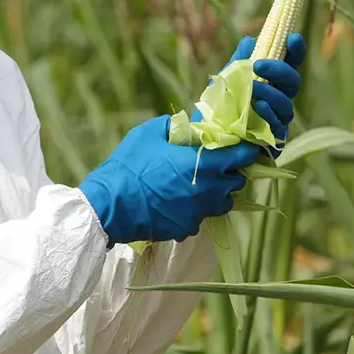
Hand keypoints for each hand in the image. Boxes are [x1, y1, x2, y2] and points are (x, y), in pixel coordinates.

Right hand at [79, 115, 261, 244]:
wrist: (108, 206)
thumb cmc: (129, 165)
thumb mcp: (149, 133)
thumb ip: (174, 125)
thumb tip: (186, 125)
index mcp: (202, 164)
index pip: (240, 157)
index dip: (245, 151)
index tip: (243, 147)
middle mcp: (207, 190)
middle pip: (236, 182)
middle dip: (231, 173)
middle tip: (216, 164)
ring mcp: (198, 213)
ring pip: (222, 203)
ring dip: (218, 193)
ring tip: (201, 184)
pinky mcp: (186, 228)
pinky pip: (201, 218)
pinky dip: (196, 210)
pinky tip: (180, 202)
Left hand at [196, 33, 306, 148]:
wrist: (202, 142)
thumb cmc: (217, 110)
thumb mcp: (224, 82)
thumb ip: (238, 63)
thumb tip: (249, 40)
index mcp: (270, 83)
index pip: (289, 65)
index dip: (295, 51)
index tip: (293, 38)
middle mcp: (277, 101)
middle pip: (293, 83)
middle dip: (280, 71)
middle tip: (260, 65)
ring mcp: (276, 122)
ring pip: (286, 106)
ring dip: (271, 94)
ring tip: (253, 88)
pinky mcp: (270, 142)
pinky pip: (277, 128)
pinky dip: (268, 115)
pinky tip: (258, 108)